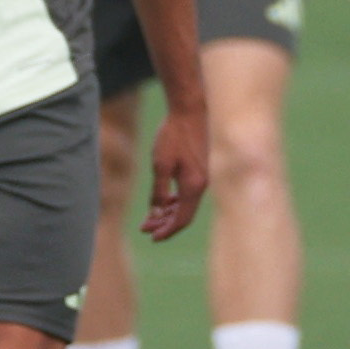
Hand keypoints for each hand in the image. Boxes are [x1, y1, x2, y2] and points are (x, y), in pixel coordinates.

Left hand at [140, 105, 208, 241]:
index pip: (182, 219)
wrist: (190, 111)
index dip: (167, 231)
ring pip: (187, 204)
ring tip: (151, 217)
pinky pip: (189, 193)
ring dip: (169, 212)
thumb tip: (155, 215)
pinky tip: (164, 199)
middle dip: (165, 223)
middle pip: (185, 214)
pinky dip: (176, 200)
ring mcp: (204, 176)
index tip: (152, 237)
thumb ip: (158, 192)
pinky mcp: (201, 169)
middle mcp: (203, 184)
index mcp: (194, 186)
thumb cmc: (174, 136)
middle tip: (145, 228)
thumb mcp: (160, 165)